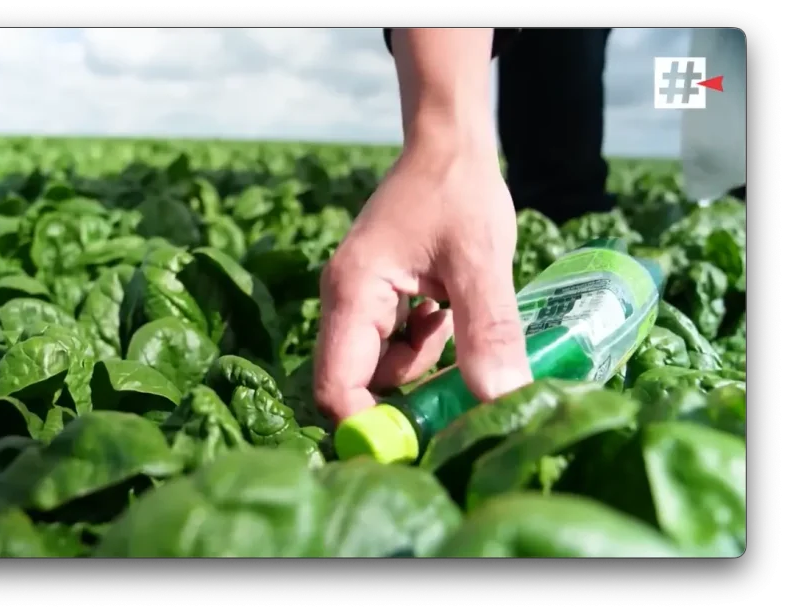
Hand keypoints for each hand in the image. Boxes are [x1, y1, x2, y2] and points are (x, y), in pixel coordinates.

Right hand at [313, 147, 532, 423]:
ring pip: (379, 368)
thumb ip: (488, 330)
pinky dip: (425, 345)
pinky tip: (447, 313)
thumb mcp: (481, 261)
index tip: (419, 443)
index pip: (337, 385)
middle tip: (458, 386)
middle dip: (405, 396)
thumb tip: (502, 399)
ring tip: (455, 321)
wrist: (447, 148)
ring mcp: (357, 302)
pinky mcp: (377, 301)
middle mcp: (344, 303)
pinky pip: (392, 346)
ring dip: (423, 365)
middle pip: (356, 382)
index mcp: (354, 294)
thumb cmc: (459, 193)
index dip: (369, 426)